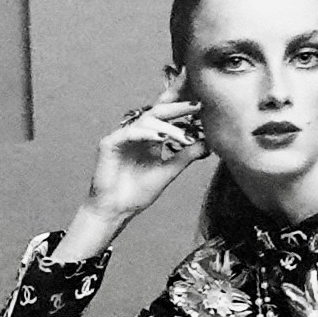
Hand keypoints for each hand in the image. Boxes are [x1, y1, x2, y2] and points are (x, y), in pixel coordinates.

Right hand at [57, 90, 208, 263]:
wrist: (116, 210)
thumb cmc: (138, 193)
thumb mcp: (169, 171)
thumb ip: (186, 156)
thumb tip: (209, 144)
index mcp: (149, 138)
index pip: (167, 118)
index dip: (182, 110)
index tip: (203, 107)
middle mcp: (136, 134)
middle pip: (157, 112)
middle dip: (177, 108)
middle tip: (196, 106)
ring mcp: (122, 138)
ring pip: (146, 122)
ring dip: (167, 127)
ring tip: (184, 137)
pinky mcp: (109, 144)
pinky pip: (129, 133)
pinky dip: (146, 134)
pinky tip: (160, 138)